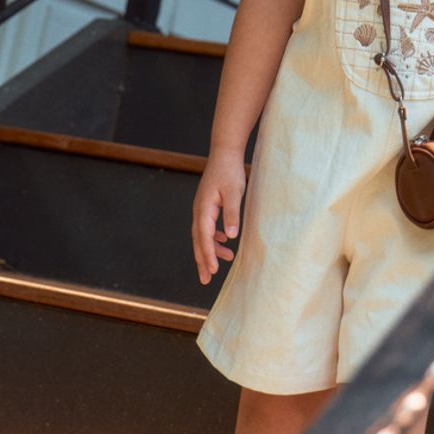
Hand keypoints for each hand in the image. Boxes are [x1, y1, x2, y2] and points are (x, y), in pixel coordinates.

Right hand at [192, 149, 246, 285]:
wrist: (225, 153)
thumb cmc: (229, 171)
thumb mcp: (234, 192)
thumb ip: (232, 214)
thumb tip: (230, 237)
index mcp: (204, 208)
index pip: (204, 237)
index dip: (207, 255)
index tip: (212, 271)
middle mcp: (199, 210)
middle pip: (198, 240)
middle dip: (202, 260)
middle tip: (206, 280)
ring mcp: (202, 208)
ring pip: (202, 235)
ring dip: (209, 250)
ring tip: (222, 263)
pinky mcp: (208, 205)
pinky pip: (207, 227)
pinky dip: (214, 238)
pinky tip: (224, 243)